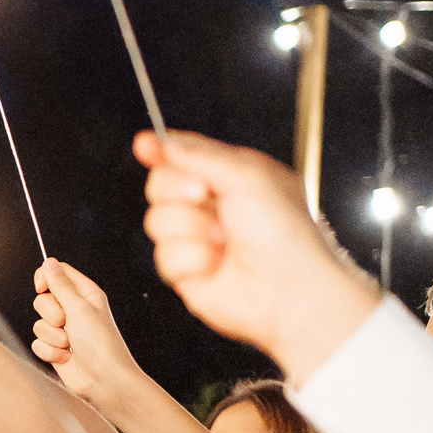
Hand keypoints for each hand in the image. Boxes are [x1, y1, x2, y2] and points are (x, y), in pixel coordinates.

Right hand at [29, 260, 148, 416]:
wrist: (105, 381)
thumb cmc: (100, 344)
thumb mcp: (79, 308)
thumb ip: (60, 285)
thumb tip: (48, 262)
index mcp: (85, 294)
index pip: (57, 273)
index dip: (45, 278)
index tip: (41, 288)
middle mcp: (74, 310)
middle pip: (43, 299)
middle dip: (50, 313)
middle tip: (65, 322)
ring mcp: (64, 330)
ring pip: (39, 323)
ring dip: (52, 337)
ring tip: (70, 345)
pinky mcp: (56, 349)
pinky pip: (38, 343)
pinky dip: (50, 352)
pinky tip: (66, 358)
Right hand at [134, 131, 377, 382]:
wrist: (289, 289)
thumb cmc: (284, 233)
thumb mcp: (247, 176)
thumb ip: (201, 155)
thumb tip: (165, 143)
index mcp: (233, 178)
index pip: (186, 156)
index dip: (161, 150)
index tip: (144, 146)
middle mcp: (214, 207)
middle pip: (160, 185)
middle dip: (176, 189)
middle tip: (202, 195)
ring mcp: (198, 239)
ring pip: (157, 221)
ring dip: (189, 228)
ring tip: (222, 240)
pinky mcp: (188, 271)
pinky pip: (164, 257)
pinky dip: (191, 259)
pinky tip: (216, 264)